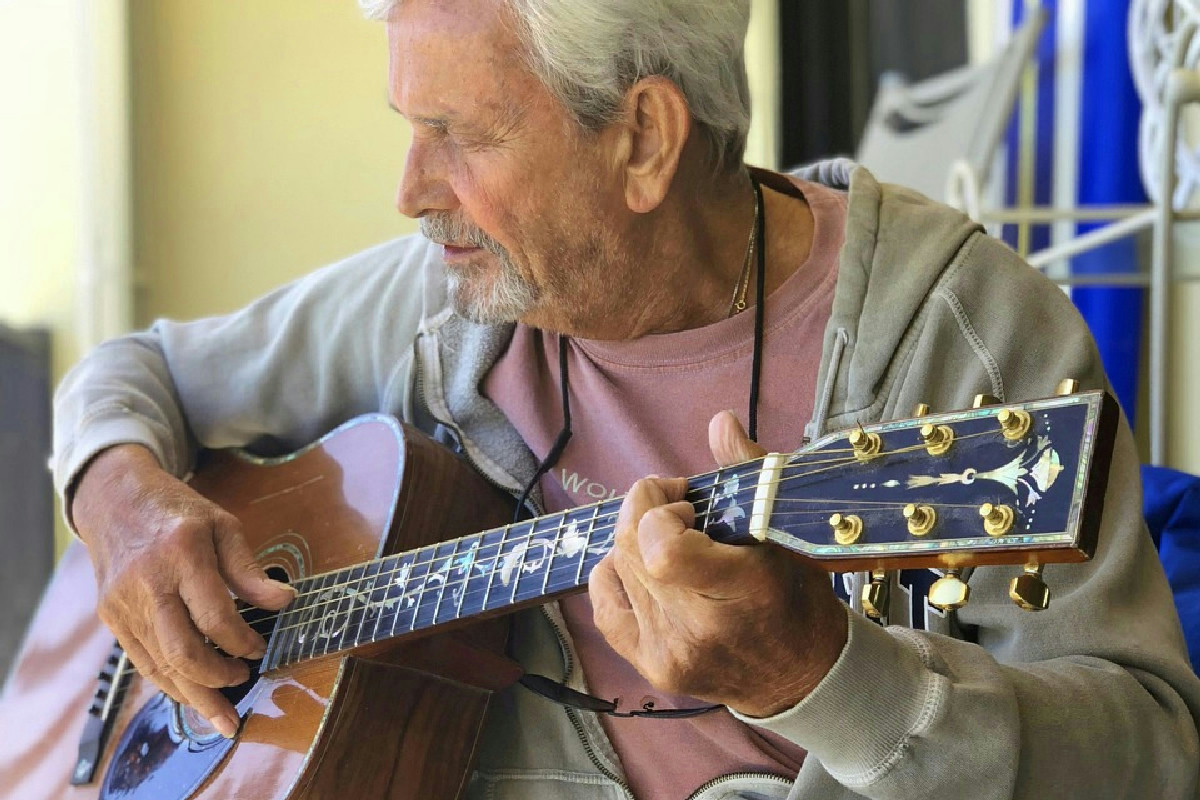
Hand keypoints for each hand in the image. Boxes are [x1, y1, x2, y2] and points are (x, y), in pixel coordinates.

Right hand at [72, 444, 293, 737]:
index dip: (242, 640)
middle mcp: (147, 584)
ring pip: (160, 666)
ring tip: (223, 718)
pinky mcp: (112, 618)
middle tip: (245, 679)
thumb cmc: (178, 512)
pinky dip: (170, 683)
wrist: (114, 499)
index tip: (261, 648)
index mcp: (181, 553)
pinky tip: (193, 696)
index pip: (214, 615)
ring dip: (194, 696)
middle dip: (217, 678)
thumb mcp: (223, 525)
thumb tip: (285, 602)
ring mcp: (123, 605)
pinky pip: (143, 662)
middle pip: (182, 651)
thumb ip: (250, 570)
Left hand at [589, 411, 847, 717]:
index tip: (688, 503)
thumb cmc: (796, 596)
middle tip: (681, 510)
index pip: (662, 551)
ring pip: (616, 567)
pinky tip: (642, 568)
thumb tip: (720, 421)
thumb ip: (750, 472)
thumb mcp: (786, 531)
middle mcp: (698, 629)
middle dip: (646, 510)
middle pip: (630, 547)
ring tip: (672, 541)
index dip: (659, 511)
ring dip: (635, 540)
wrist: (801, 675)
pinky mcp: (650, 667)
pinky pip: (605, 605)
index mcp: (742, 591)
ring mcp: (668, 653)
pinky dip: (615, 574)